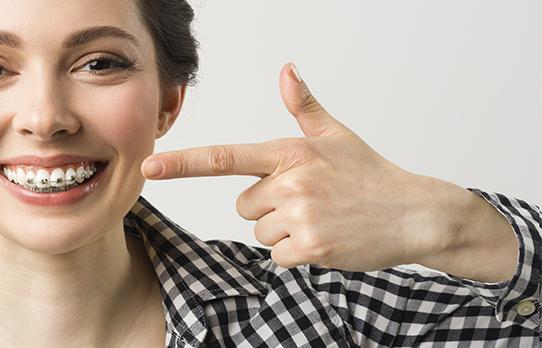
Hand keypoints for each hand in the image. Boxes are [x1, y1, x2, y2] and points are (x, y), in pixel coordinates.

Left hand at [141, 62, 452, 271]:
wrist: (416, 213)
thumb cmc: (371, 174)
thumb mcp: (336, 135)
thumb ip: (304, 106)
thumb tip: (287, 70)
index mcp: (290, 152)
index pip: (225, 158)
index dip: (184, 164)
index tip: (150, 168)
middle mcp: (291, 182)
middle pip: (243, 206)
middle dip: (269, 208)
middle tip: (309, 202)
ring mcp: (301, 215)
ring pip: (260, 231)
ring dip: (284, 231)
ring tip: (321, 219)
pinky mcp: (312, 247)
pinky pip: (278, 255)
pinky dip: (298, 254)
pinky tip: (326, 239)